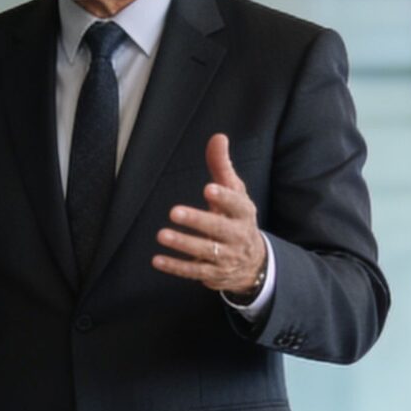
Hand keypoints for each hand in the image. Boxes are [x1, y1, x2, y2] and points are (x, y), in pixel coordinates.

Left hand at [152, 134, 266, 295]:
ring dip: (183, 244)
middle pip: (219, 228)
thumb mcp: (235, 192)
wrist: (253, 263)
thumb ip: (222, 166)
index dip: (224, 197)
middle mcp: (237, 236)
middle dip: (197, 220)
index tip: (209, 189)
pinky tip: (157, 259)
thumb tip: (218, 137)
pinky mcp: (213, 273)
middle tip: (174, 211)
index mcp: (244, 213)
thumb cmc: (237, 218)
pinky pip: (193, 271)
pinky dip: (175, 266)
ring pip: (205, 252)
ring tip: (161, 235)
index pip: (237, 204)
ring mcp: (226, 257)